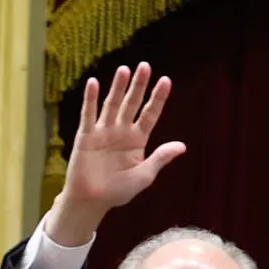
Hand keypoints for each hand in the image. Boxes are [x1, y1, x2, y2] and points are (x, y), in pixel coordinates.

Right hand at [47, 62, 185, 245]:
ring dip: (117, 87)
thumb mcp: (144, 176)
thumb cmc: (118, 191)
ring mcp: (103, 131)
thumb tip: (182, 146)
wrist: (92, 201)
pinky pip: (88, 115)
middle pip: (132, 103)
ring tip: (124, 69)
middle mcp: (121, 131)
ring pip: (112, 105)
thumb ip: (160, 158)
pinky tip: (93, 83)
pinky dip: (90, 99)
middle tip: (145, 66)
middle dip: (138, 86)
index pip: (150, 114)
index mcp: (137, 140)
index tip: (166, 81)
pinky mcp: (86, 136)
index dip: (157, 98)